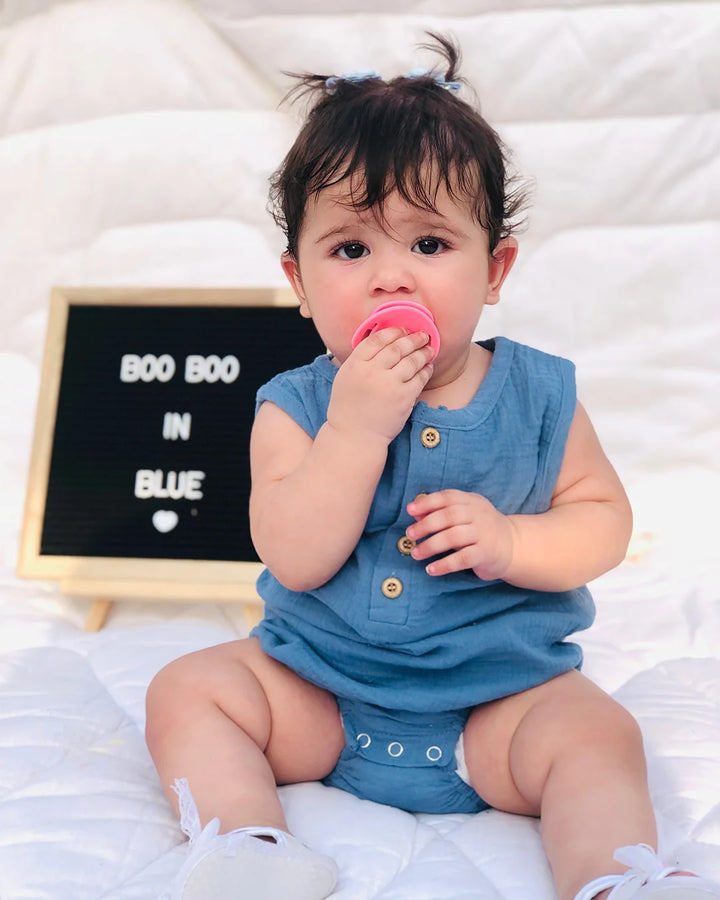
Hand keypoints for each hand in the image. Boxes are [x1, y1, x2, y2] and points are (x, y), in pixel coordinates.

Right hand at [327, 327, 434, 443]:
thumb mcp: (346, 378)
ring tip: (429, 347)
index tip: (402, 329)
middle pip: (397, 347)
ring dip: (423, 351)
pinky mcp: (404, 397)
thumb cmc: (348, 408)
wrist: (355, 436)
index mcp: (355, 365)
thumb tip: (381, 342)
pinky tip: (428, 366)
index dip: (392, 331)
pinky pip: (420, 378)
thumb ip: (360, 360)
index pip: (376, 340)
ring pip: (411, 360)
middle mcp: (372, 372)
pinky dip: (426, 370)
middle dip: (412, 338)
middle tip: (422, 335)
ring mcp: (389, 384)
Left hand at [406, 489, 514, 579]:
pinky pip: (463, 559)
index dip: (427, 502)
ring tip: (416, 553)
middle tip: (410, 535)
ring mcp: (485, 533)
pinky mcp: (487, 553)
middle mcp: (479, 514)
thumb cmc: (480, 530)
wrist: (513, 546)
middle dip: (426, 525)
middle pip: (449, 516)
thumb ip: (441, 514)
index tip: (410, 510)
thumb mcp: (463, 517)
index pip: (447, 497)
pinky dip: (444, 564)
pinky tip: (431, 569)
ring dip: (431, 546)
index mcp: (472, 501)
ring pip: (454, 537)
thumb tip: (415, 514)